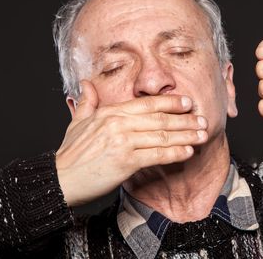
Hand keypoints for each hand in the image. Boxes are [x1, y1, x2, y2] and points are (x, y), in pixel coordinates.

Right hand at [56, 80, 207, 206]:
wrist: (60, 179)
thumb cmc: (70, 153)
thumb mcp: (77, 122)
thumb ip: (87, 101)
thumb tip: (85, 83)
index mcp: (110, 112)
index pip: (147, 104)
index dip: (170, 102)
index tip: (187, 102)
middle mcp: (118, 123)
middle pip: (160, 118)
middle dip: (185, 119)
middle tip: (203, 119)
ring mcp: (122, 141)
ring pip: (161, 136)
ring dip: (185, 135)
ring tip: (202, 135)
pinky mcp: (125, 161)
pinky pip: (156, 155)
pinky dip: (174, 153)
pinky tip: (188, 152)